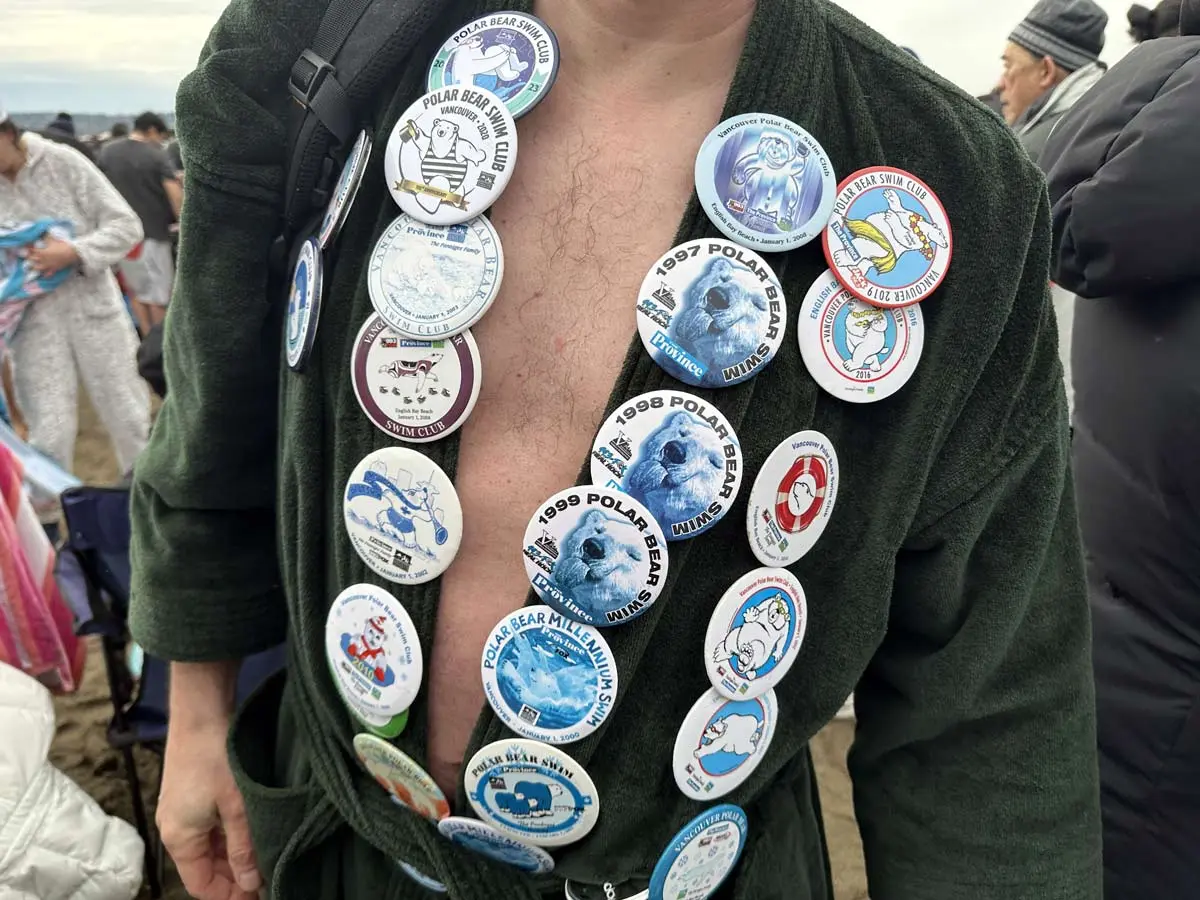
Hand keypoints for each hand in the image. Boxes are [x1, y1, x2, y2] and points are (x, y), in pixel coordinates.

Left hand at [26, 238, 78, 276]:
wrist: (72, 253)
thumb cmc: (62, 245)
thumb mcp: (52, 240)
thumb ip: (45, 237)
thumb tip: (41, 233)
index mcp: (42, 252)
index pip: (31, 250)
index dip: (28, 249)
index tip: (25, 247)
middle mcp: (43, 259)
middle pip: (32, 259)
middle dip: (29, 257)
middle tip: (27, 256)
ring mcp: (48, 265)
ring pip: (38, 268)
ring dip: (34, 267)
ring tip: (31, 266)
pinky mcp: (54, 269)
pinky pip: (48, 274)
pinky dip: (44, 275)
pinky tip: (43, 275)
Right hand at [158, 716, 262, 899]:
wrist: (200, 713)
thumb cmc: (217, 758)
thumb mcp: (237, 806)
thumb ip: (243, 847)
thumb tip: (251, 883)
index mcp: (179, 838)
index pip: (199, 885)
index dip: (228, 895)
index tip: (259, 894)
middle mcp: (173, 828)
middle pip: (203, 867)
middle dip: (233, 876)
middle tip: (268, 875)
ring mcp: (179, 810)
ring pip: (207, 847)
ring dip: (232, 855)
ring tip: (264, 855)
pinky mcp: (187, 794)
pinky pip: (206, 828)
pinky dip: (227, 836)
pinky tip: (250, 831)